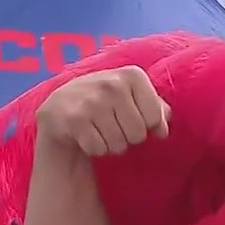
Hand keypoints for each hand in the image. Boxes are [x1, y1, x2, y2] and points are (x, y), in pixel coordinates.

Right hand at [35, 66, 170, 155]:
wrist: (61, 104)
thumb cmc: (108, 101)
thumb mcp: (134, 95)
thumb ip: (157, 108)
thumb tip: (163, 130)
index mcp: (133, 74)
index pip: (155, 118)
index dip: (147, 125)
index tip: (134, 116)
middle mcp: (112, 84)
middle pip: (138, 134)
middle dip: (129, 137)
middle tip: (114, 125)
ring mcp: (91, 101)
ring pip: (119, 144)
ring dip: (112, 144)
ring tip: (101, 129)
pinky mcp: (74, 119)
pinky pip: (99, 149)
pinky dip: (95, 149)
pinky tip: (86, 135)